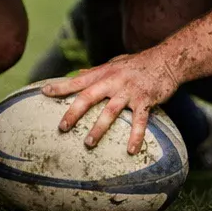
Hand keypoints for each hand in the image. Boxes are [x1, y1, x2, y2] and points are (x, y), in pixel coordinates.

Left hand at [45, 52, 179, 153]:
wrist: (167, 60)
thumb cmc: (138, 63)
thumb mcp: (115, 63)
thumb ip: (97, 70)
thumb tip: (79, 73)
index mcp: (104, 73)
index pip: (78, 80)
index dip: (61, 86)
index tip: (44, 92)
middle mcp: (114, 81)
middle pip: (89, 97)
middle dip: (74, 113)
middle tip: (62, 127)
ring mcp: (129, 91)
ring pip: (110, 111)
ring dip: (98, 129)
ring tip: (88, 143)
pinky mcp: (146, 100)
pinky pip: (140, 121)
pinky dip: (136, 136)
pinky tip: (131, 151)